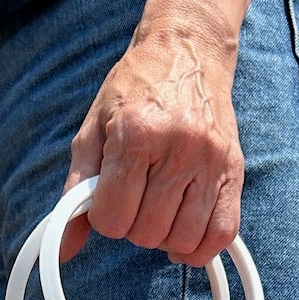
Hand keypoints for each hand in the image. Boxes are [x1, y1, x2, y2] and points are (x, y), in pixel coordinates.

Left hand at [63, 26, 242, 267]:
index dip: (104, 217)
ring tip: (158, 209)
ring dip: (164, 236)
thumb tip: (64, 248)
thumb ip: (75, 189)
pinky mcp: (234, 169)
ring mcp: (210, 160)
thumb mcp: (93, 130)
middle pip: (147, 232)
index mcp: (136, 134)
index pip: (112, 218)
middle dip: (132, 225)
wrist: (187, 51)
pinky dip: (200, 248)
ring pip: (183, 239)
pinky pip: (222, 233)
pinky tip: (183, 235)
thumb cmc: (134, 90)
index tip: (107, 198)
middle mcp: (178, 147)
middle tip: (134, 198)